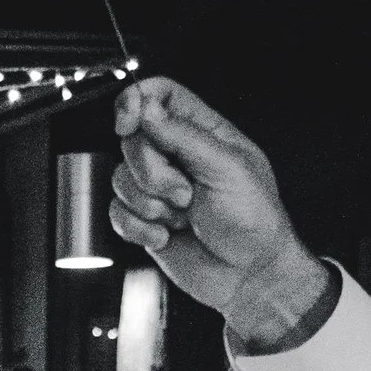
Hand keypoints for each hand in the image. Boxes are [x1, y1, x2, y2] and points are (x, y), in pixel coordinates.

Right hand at [109, 79, 334, 347]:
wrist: (249, 275)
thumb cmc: (254, 220)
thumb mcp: (226, 167)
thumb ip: (183, 135)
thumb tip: (146, 108)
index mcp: (202, 131)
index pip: (159, 95)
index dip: (136, 102)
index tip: (130, 124)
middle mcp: (176, 155)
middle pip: (132, 140)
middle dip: (151, 172)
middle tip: (184, 194)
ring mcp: (158, 189)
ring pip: (120, 179)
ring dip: (148, 204)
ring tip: (182, 217)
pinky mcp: (145, 220)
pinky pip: (117, 213)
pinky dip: (138, 228)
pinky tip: (166, 236)